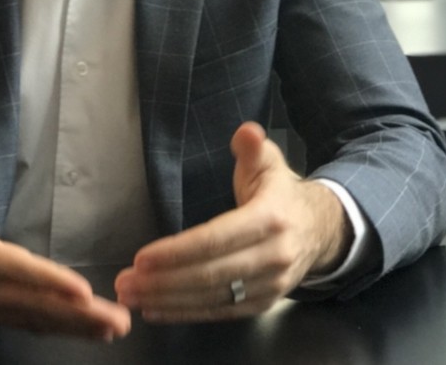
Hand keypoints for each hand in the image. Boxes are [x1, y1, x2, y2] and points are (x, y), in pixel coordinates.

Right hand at [0, 145, 130, 339]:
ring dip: (79, 327)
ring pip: (39, 319)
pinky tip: (95, 333)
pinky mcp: (1, 315)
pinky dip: (66, 331)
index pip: (15, 270)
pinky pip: (36, 325)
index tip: (81, 290)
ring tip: (115, 327)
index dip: (47, 280)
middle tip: (117, 319)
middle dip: (77, 314)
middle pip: (35, 304)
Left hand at [113, 122, 350, 322]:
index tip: (142, 258)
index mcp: (271, 218)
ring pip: (213, 298)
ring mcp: (271, 284)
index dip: (177, 251)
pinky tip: (157, 310)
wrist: (320, 229)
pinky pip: (221, 313)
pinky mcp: (264, 303)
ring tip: (132, 298)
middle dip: (163, 282)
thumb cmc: (280, 193)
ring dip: (168, 301)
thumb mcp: (270, 162)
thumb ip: (253, 147)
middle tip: (125, 282)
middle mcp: (273, 256)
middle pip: (210, 275)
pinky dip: (186, 314)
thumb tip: (246, 132)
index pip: (217, 240)